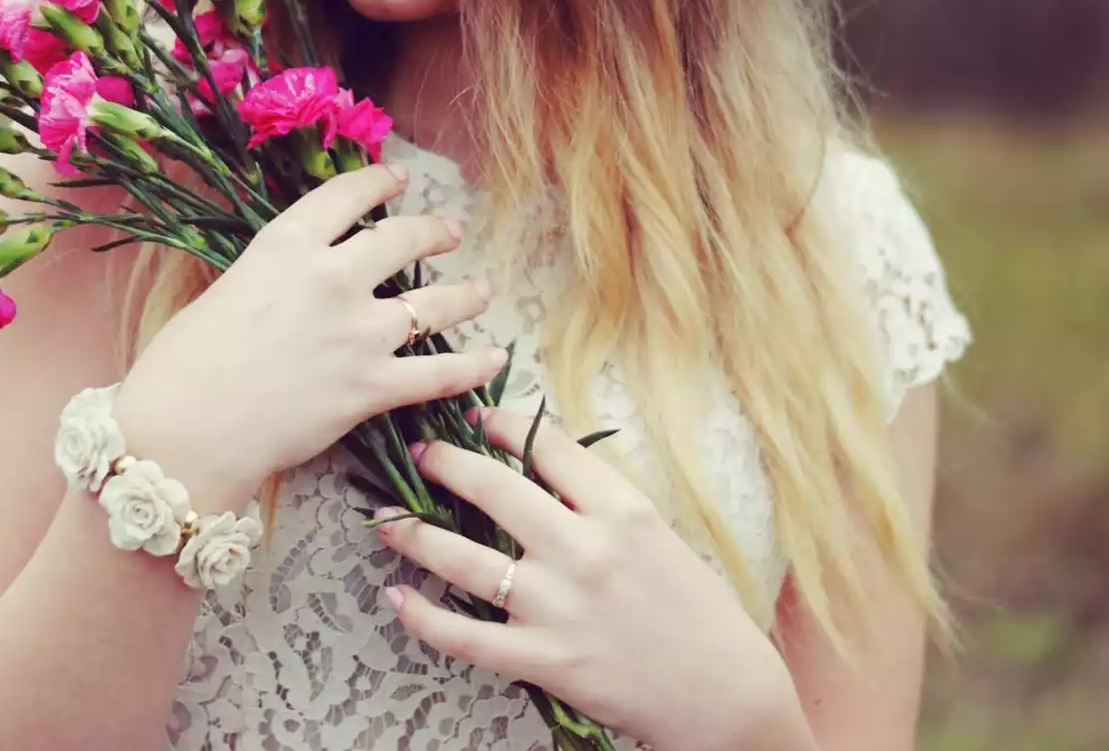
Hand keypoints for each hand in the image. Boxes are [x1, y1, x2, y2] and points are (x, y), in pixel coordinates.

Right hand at [112, 162, 503, 512]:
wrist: (185, 433)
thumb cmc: (182, 365)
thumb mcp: (223, 292)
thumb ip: (268, 278)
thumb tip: (287, 284)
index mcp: (285, 244)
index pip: (346, 196)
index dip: (380, 182)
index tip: (400, 178)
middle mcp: (332, 277)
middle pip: (400, 239)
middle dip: (432, 232)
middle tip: (449, 233)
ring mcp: (359, 332)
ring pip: (433, 302)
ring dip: (464, 295)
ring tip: (481, 291)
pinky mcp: (373, 387)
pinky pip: (439, 373)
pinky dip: (474, 366)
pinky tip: (495, 358)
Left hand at [373, 407, 795, 750]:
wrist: (723, 691)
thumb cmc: (695, 608)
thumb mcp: (657, 533)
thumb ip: (601, 500)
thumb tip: (542, 462)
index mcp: (622, 510)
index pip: (550, 448)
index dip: (504, 425)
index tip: (477, 418)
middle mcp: (585, 550)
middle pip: (495, 491)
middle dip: (445, 464)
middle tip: (419, 452)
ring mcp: (560, 606)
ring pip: (466, 561)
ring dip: (415, 535)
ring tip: (385, 521)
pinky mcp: (546, 659)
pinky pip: (467, 637)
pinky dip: (424, 618)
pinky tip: (398, 598)